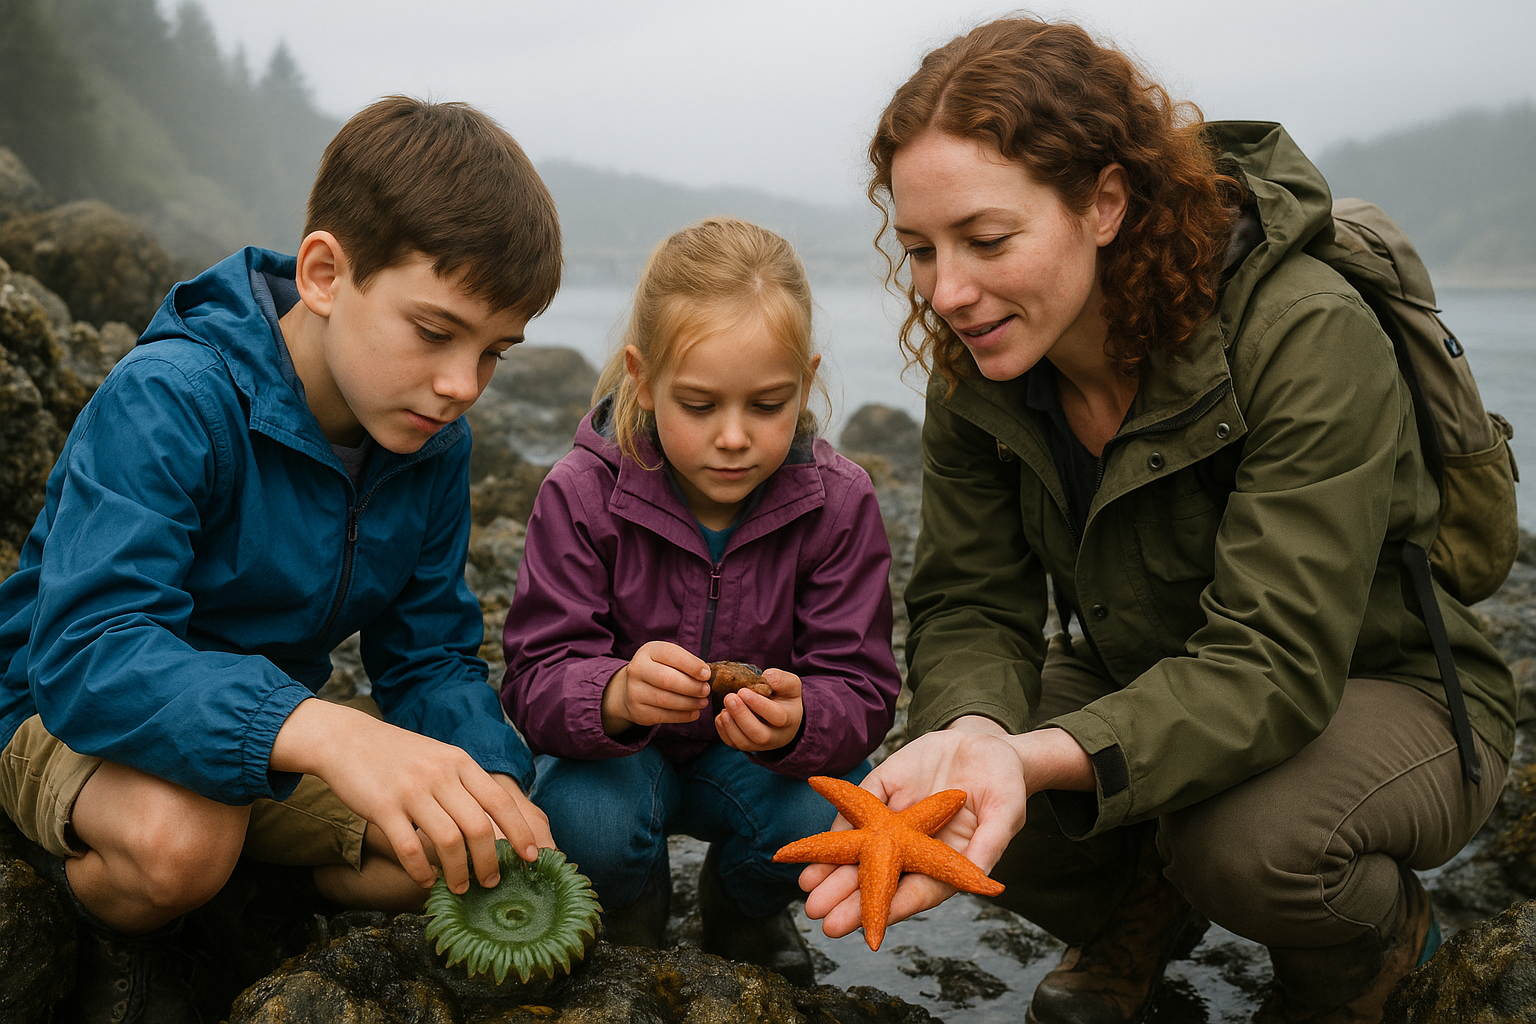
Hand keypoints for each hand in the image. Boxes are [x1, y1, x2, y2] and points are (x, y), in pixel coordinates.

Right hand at [271, 699, 552, 894]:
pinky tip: (426, 881)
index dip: (519, 832)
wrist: (347, 739)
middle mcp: (440, 775)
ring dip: (459, 872)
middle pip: (479, 827)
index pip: (500, 801)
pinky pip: (410, 848)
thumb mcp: (440, 758)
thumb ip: (464, 784)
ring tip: (461, 887)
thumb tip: (493, 824)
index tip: (532, 857)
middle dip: (490, 861)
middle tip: (491, 882)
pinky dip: (422, 870)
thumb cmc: (399, 755)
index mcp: (460, 762)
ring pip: (449, 841)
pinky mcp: (383, 807)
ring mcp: (412, 791)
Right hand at [600, 640, 710, 734]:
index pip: (671, 655)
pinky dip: (683, 716)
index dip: (691, 665)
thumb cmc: (658, 669)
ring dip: (689, 703)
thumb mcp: (668, 659)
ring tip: (702, 702)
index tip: (706, 674)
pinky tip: (694, 712)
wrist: (629, 688)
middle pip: (667, 679)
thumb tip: (706, 676)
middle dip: (691, 686)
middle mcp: (637, 669)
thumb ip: (685, 663)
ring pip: (666, 700)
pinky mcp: (638, 711)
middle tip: (706, 690)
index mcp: (648, 651)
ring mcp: (635, 691)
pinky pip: (664, 716)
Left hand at [714, 668, 803, 751]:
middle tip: (729, 698)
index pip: (777, 716)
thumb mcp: (790, 684)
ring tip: (723, 709)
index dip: (759, 705)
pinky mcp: (748, 746)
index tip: (743, 691)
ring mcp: (761, 744)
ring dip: (731, 726)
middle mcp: (776, 736)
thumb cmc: (785, 697)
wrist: (784, 715)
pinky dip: (724, 733)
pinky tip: (721, 717)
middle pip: (759, 734)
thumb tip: (763, 678)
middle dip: (742, 717)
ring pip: (744, 743)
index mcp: (790, 719)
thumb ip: (779, 679)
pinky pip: (734, 744)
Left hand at [799, 723, 1032, 939]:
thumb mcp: (1006, 813)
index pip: (916, 892)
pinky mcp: (883, 792)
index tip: (867, 930)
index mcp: (945, 862)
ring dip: (833, 870)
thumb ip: (988, 844)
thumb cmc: (1004, 784)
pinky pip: (857, 811)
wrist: (985, 743)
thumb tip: (978, 876)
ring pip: (860, 851)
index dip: (891, 910)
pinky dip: (835, 830)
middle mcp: (915, 848)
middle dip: (849, 899)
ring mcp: (896, 821)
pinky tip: (812, 849)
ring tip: (807, 889)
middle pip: (880, 879)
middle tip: (822, 916)